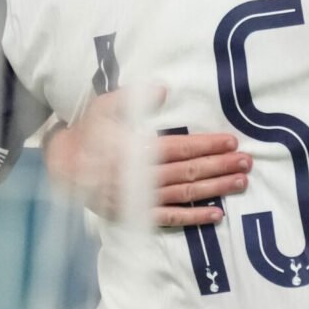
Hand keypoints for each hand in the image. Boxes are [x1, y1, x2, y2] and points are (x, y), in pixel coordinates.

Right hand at [43, 89, 251, 226]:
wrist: (62, 167)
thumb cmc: (89, 132)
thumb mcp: (104, 107)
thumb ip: (133, 98)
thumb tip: (163, 90)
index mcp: (134, 151)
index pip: (179, 148)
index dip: (207, 145)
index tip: (232, 142)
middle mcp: (139, 177)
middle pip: (187, 172)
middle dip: (220, 166)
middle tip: (247, 162)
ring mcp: (138, 199)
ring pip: (184, 195)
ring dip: (214, 190)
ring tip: (240, 183)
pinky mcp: (135, 214)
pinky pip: (168, 218)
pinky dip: (193, 218)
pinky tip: (216, 215)